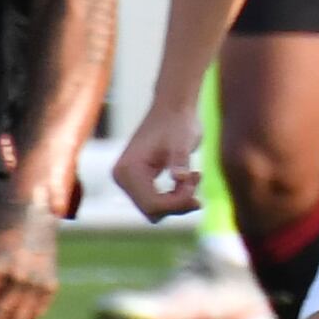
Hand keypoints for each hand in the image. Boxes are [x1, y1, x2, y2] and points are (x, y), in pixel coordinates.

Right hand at [109, 105, 206, 219]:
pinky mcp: (137, 179)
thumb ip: (180, 159)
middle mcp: (122, 177)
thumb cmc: (179, 122)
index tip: (195, 181)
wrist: (174, 107)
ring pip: (156, 208)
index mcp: (128, 170)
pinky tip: (191, 175)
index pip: (152, 205)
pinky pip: (157, 200)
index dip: (178, 202)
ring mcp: (127, 179)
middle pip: (152, 211)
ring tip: (195, 175)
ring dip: (179, 198)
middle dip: (178, 201)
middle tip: (196, 178)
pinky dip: (176, 194)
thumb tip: (179, 177)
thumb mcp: (183, 141)